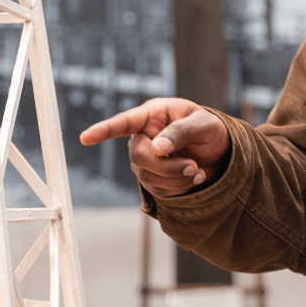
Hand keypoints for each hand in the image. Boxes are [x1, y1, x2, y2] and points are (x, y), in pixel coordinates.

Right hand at [79, 98, 230, 196]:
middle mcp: (143, 136)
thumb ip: (181, 132)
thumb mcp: (203, 124)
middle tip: (194, 167)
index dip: (104, 130)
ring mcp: (145, 159)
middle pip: (139, 157)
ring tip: (198, 171)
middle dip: (167, 167)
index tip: (86, 137)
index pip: (124, 123)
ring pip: (147, 177)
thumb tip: (158, 147)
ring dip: (177, 179)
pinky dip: (179, 188)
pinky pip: (158, 190)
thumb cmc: (210, 129)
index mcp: (152, 115)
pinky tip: (194, 178)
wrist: (219, 152)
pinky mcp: (153, 178)